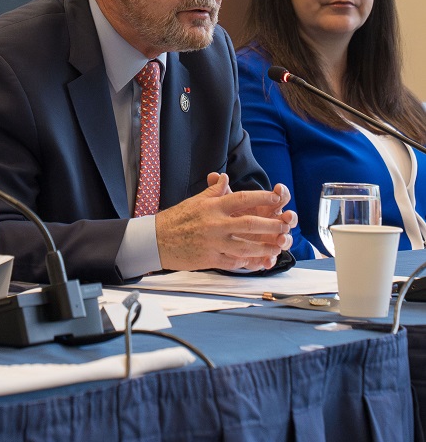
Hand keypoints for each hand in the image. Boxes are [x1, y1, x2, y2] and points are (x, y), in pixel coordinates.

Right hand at [155, 173, 294, 271]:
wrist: (156, 240)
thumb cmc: (175, 219)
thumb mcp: (195, 201)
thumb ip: (213, 192)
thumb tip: (224, 179)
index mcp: (213, 207)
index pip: (243, 198)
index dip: (263, 197)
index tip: (278, 197)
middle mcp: (215, 224)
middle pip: (251, 223)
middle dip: (272, 225)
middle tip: (285, 225)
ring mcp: (214, 243)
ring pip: (247, 246)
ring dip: (265, 247)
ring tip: (277, 246)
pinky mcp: (211, 259)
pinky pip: (235, 262)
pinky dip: (248, 262)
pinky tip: (257, 261)